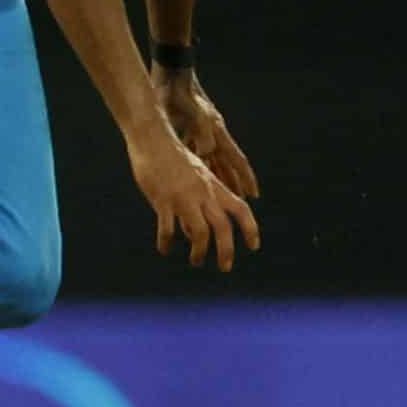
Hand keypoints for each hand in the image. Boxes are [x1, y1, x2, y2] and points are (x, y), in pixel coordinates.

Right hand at [126, 119, 260, 270]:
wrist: (153, 138)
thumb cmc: (171, 158)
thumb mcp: (194, 178)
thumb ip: (197, 205)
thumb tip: (193, 235)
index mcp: (214, 186)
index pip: (241, 209)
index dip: (251, 229)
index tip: (254, 247)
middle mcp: (203, 193)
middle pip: (223, 227)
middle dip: (227, 251)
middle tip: (225, 268)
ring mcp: (183, 197)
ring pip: (200, 232)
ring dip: (199, 252)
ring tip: (196, 262)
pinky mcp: (163, 200)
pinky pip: (168, 229)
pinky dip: (167, 243)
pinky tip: (164, 249)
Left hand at [154, 66, 259, 198]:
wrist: (170, 76)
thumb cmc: (183, 93)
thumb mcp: (193, 113)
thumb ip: (201, 133)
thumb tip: (205, 153)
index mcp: (218, 132)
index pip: (237, 160)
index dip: (246, 178)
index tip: (254, 194)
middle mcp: (212, 135)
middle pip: (225, 165)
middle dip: (231, 184)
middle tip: (237, 204)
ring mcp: (200, 132)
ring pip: (209, 161)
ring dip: (213, 178)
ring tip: (216, 196)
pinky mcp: (187, 129)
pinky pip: (193, 153)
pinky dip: (194, 166)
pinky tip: (190, 176)